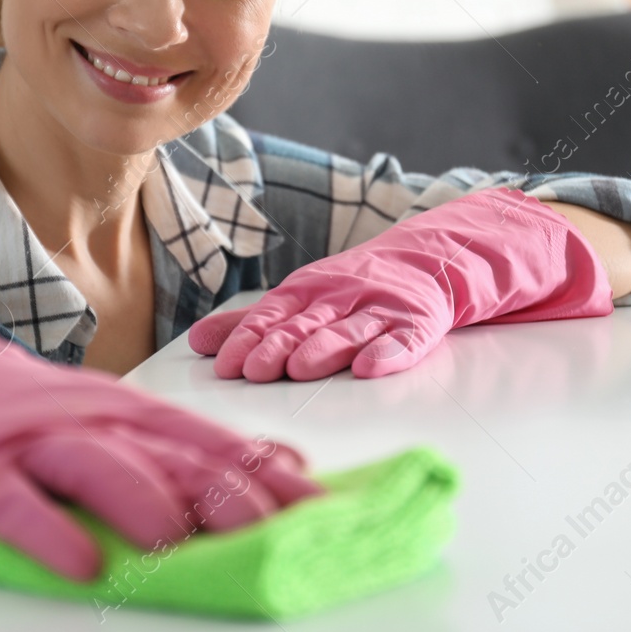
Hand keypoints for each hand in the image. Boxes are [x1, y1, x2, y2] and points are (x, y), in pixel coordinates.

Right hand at [0, 272, 323, 580]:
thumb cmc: (35, 415)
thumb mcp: (116, 420)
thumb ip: (193, 448)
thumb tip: (288, 469)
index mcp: (133, 412)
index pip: (217, 443)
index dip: (271, 478)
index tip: (326, 514)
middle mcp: (94, 419)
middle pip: (171, 454)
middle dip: (225, 491)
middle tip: (273, 533)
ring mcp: (32, 441)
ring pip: (99, 468)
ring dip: (141, 502)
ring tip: (176, 542)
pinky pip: (11, 505)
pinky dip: (45, 534)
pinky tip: (77, 565)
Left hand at [188, 187, 613, 381]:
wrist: (431, 260)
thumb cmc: (354, 289)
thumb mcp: (302, 298)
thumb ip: (251, 322)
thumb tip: (199, 343)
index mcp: (310, 290)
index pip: (273, 313)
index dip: (248, 337)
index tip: (224, 364)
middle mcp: (342, 296)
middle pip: (305, 322)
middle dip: (277, 345)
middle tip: (252, 370)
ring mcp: (381, 308)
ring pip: (349, 330)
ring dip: (324, 349)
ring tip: (300, 369)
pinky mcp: (419, 322)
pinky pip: (404, 339)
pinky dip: (389, 353)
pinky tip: (371, 368)